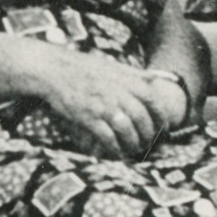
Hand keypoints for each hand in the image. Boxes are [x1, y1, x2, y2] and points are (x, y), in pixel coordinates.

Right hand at [32, 61, 171, 158]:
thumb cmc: (83, 67)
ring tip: (134, 148)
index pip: (154, 101)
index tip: (162, 128)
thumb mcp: (112, 65)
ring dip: (134, 143)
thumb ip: (136, 74)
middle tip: (148, 142)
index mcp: (126, 80)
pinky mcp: (88, 118)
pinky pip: (108, 138)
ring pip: (128, 130)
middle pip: (143, 119)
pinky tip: (117, 152)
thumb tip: (158, 78)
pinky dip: (115, 148)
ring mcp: (103, 106)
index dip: (162, 117)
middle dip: (148, 134)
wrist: (54, 70)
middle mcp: (118, 93)